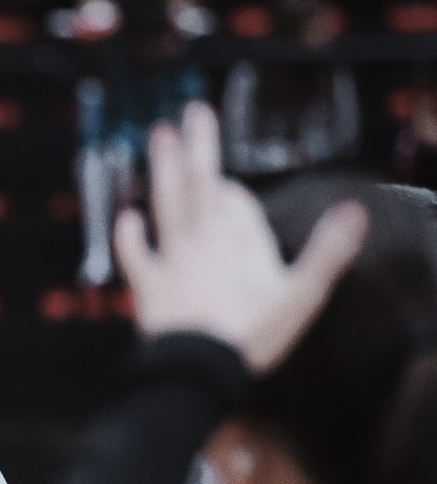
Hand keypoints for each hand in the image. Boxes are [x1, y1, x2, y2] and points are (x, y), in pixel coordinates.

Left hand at [114, 102, 367, 373]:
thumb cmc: (253, 335)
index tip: (228, 187)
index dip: (232, 190)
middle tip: (191, 110)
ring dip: (163, 170)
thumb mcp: (302, 297)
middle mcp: (201, 242)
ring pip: (166, 205)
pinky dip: (129, 235)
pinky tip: (128, 215)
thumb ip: (327, 252)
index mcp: (237, 241)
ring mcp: (171, 262)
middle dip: (197, 148)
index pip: (234, 199)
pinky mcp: (148, 288)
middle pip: (199, 185)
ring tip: (159, 135)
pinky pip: (134, 255)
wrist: (199, 372)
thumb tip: (355, 211)